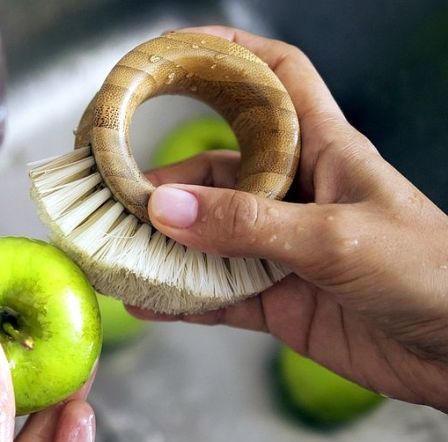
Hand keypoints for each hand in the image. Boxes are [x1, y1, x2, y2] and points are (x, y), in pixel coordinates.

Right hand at [134, 26, 447, 410]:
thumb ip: (248, 225)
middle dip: (163, 183)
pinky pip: (215, 295)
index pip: (276, 80)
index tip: (175, 53)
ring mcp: (281, 250)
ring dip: (161, 247)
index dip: (230, 55)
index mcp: (324, 152)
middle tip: (112, 198)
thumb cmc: (430, 272)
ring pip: (206, 238)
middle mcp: (295, 195)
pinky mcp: (277, 299)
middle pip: (215, 173)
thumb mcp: (336, 237)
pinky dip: (179, 300)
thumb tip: (164, 212)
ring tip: (115, 251)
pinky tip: (145, 301)